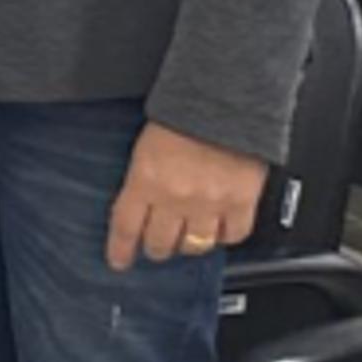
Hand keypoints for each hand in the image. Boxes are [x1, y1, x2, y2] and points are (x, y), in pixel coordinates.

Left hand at [105, 120, 266, 269]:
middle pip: (160, 243)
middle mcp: (175, 197)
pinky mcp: (241, 202)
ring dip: (189, 245)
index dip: (120, 249)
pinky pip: (234, 235)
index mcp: (144, 181)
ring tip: (188, 239)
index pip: (126, 227)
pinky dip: (226, 236)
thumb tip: (141, 202)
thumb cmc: (184, 113)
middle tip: (157, 245)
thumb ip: (143, 178)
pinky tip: (221, 230)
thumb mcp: (146, 146)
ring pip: (195, 245)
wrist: (225, 99)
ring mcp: (209, 203)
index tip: (119, 262)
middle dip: (156, 248)